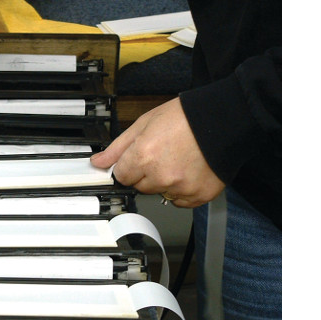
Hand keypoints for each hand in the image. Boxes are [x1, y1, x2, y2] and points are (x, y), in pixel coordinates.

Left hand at [90, 97, 224, 206]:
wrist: (222, 120)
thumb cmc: (185, 117)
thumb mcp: (144, 124)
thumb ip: (118, 147)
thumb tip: (98, 162)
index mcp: (143, 156)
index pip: (121, 176)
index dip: (129, 165)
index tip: (139, 158)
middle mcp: (160, 175)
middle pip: (140, 186)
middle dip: (146, 173)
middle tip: (162, 154)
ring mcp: (181, 188)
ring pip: (159, 194)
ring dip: (164, 182)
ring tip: (178, 160)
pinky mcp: (199, 195)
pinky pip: (180, 201)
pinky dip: (182, 190)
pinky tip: (189, 170)